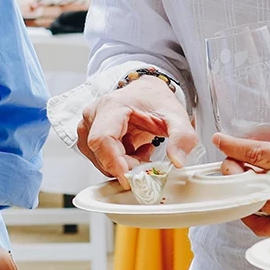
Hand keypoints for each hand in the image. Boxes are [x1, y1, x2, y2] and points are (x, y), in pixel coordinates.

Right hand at [78, 75, 197, 178]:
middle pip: (100, 153)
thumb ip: (182, 137)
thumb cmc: (155, 100)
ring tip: (142, 151)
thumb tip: (177, 161)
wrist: (146, 92)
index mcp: (111, 106)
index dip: (114, 162)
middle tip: (148, 162)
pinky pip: (100, 159)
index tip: (132, 177)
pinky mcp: (88, 137)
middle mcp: (93, 115)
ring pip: (99, 160)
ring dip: (123, 165)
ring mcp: (87, 127)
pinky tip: (133, 150)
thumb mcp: (176, 116)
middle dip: (125, 166)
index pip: (102, 139)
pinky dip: (119, 162)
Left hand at [213, 98, 269, 236]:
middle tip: (230, 159)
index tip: (218, 139)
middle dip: (231, 167)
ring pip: (249, 200)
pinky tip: (251, 201)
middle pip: (244, 179)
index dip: (231, 145)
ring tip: (239, 177)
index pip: (254, 153)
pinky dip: (248, 213)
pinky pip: (259, 225)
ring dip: (239, 186)